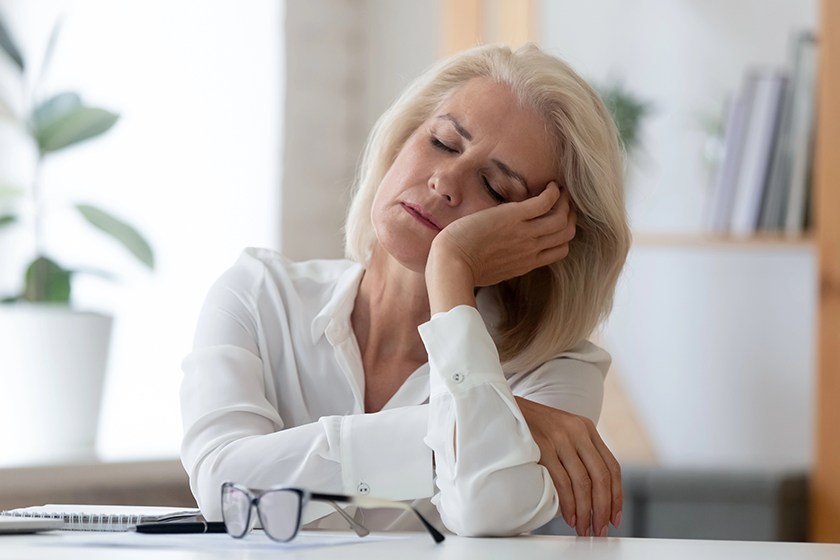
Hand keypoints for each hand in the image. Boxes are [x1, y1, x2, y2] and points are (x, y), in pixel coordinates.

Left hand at [429, 182, 576, 287]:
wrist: (451, 264)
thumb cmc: (462, 267)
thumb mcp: (492, 270)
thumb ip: (506, 262)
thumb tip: (503, 255)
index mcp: (526, 263)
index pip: (560, 250)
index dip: (563, 234)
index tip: (558, 220)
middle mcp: (531, 249)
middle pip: (567, 233)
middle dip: (569, 215)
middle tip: (563, 201)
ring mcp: (524, 233)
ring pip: (561, 218)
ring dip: (565, 201)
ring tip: (559, 190)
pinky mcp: (513, 218)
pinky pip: (546, 203)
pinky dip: (553, 192)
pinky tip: (549, 185)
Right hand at [515, 396, 621, 537]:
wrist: (506, 407)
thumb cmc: (533, 425)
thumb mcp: (563, 430)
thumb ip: (579, 451)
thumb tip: (591, 491)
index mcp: (586, 428)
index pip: (612, 466)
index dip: (616, 496)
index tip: (614, 517)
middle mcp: (577, 432)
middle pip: (601, 476)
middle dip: (603, 508)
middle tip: (600, 529)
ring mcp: (560, 438)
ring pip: (583, 482)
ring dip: (585, 511)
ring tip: (583, 527)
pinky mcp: (542, 447)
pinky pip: (562, 481)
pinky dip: (568, 503)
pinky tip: (568, 515)